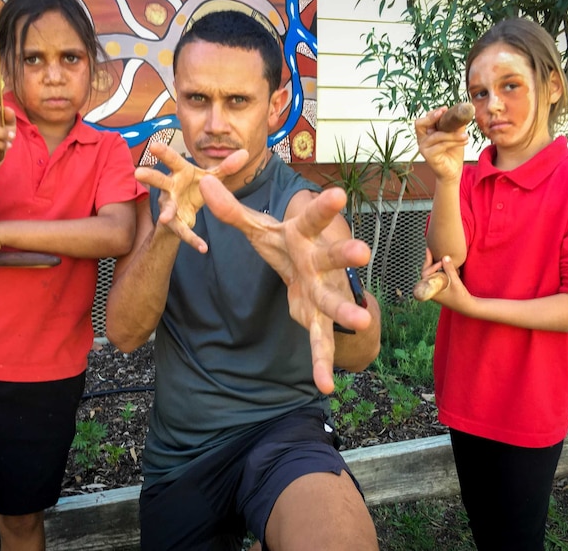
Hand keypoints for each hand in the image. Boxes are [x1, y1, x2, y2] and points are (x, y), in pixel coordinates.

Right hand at [138, 142, 247, 252]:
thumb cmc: (195, 187)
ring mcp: (170, 205)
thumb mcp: (211, 176)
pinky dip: (192, 239)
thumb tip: (245, 152)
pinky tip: (203, 247)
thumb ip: (226, 167)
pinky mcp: (175, 222)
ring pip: (166, 208)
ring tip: (164, 218)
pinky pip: (182, 231)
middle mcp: (170, 187)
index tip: (155, 144)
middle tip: (138, 172)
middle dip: (150, 177)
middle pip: (160, 180)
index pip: (172, 160)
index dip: (164, 153)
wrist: (187, 211)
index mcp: (179, 172)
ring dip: (165, 213)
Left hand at [200, 176, 371, 393]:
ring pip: (334, 301)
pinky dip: (322, 363)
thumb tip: (204, 181)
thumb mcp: (258, 227)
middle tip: (363, 252)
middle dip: (347, 255)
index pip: (313, 219)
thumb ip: (231, 210)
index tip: (337, 194)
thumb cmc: (285, 244)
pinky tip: (326, 385)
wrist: (305, 271)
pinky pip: (321, 342)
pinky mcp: (318, 319)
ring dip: (347, 311)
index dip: (323, 208)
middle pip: (332, 258)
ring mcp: (323, 292)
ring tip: (363, 320)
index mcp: (304, 237)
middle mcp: (319, 263)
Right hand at [414, 106, 467, 182]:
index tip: (445, 108)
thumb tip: (462, 112)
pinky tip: (464, 141)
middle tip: (443, 113)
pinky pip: (441, 145)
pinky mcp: (428, 156)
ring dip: (452, 134)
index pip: (424, 119)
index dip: (433, 113)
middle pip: (419, 124)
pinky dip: (454, 142)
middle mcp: (422, 139)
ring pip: (437, 135)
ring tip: (465, 136)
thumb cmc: (452, 153)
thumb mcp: (455, 135)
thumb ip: (455, 125)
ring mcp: (423, 148)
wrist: (453, 171)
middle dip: (431, 117)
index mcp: (426, 133)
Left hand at [416, 248, 471, 312]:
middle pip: (425, 274)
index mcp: (431, 291)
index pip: (425, 275)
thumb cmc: (460, 296)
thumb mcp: (456, 282)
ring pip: (429, 275)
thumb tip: (445, 257)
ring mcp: (434, 290)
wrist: (466, 306)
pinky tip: (439, 263)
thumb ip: (450, 270)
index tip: (441, 262)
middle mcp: (430, 290)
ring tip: (431, 254)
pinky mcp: (439, 288)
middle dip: (428, 262)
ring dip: (431, 265)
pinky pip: (434, 277)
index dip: (431, 266)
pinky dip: (436, 269)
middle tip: (429, 250)